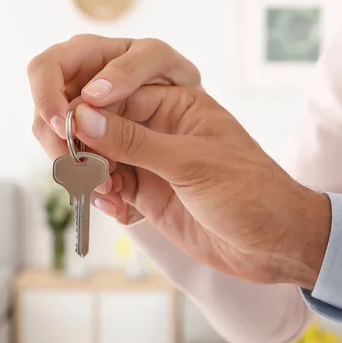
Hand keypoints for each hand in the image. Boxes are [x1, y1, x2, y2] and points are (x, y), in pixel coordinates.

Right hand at [71, 86, 330, 288]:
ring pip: (102, 159)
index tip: (66, 128)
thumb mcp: (191, 163)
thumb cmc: (251, 192)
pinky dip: (103, 197)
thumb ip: (134, 141)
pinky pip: (111, 188)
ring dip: (93, 175)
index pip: (117, 97)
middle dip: (87, 147)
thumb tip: (84, 117)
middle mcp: (159, 131)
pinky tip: (114, 208)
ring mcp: (152, 163)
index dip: (88, 111)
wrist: (276, 245)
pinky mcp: (148, 194)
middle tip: (80, 169)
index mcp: (175, 106)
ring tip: (102, 193)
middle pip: (103, 127)